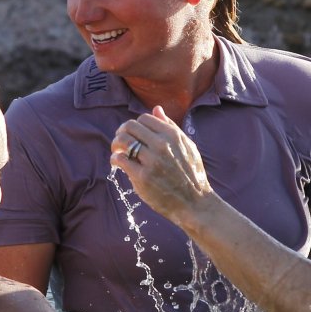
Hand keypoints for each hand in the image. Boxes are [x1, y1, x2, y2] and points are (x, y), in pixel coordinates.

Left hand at [111, 106, 214, 224]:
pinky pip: (120, 160)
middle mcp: (162, 145)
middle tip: (120, 142)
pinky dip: (115, 159)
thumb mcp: (188, 146)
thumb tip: (156, 109)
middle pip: (130, 126)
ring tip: (117, 151)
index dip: (136, 125)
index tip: (133, 134)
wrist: (195, 203)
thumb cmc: (192, 175)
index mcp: (173, 135)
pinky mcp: (142, 177)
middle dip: (122, 132)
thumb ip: (170, 126)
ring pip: (122, 141)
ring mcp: (152, 161)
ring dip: (115, 144)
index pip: (144, 118)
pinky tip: (118, 163)